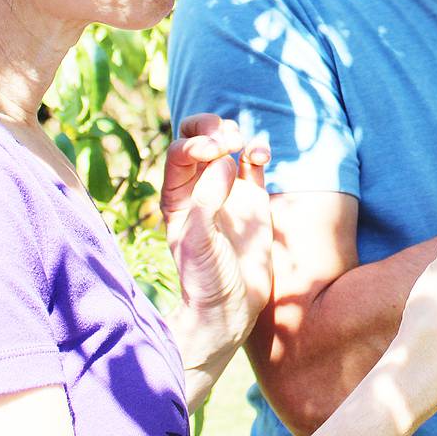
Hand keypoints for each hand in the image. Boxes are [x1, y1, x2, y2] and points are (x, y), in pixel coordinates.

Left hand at [161, 115, 272, 358]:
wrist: (233, 308)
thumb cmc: (206, 279)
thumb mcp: (199, 242)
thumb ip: (207, 200)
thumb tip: (223, 162)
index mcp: (176, 196)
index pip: (179, 152)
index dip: (196, 143)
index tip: (215, 152)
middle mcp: (198, 188)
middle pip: (198, 138)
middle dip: (212, 129)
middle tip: (229, 140)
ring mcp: (227, 191)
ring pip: (226, 144)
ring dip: (234, 134)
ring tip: (244, 146)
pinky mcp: (253, 198)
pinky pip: (253, 162)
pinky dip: (258, 149)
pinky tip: (260, 154)